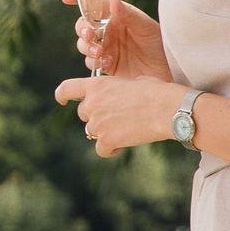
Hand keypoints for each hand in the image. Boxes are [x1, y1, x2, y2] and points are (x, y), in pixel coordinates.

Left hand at [52, 71, 182, 156]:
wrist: (168, 109)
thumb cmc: (158, 92)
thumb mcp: (134, 81)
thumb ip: (119, 88)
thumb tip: (122, 94)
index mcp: (97, 85)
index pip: (68, 88)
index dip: (61, 95)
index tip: (61, 100)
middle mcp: (92, 103)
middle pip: (83, 114)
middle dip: (96, 117)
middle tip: (116, 119)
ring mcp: (97, 122)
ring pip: (92, 132)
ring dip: (105, 133)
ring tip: (126, 131)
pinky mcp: (106, 139)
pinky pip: (102, 150)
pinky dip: (110, 149)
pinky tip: (124, 145)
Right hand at [58, 0, 170, 81]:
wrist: (169, 71)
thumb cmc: (161, 44)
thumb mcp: (146, 26)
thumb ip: (127, 14)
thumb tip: (112, 0)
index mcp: (116, 16)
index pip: (93, 4)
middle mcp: (108, 31)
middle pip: (83, 26)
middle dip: (82, 30)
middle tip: (89, 35)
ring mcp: (106, 48)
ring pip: (84, 45)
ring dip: (87, 47)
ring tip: (100, 51)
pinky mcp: (107, 66)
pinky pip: (91, 62)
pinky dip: (95, 61)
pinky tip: (107, 61)